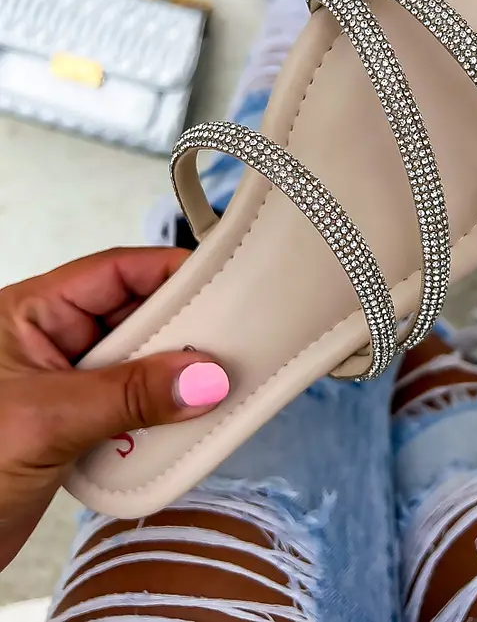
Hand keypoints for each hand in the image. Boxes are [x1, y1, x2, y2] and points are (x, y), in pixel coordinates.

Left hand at [0, 247, 229, 570]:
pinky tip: (183, 423)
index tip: (218, 283)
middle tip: (226, 347)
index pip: (114, 272)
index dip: (168, 271)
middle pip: (134, 317)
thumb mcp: (48, 421)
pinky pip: (132, 405)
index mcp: (31, 314)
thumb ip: (129, 396)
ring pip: (138, 363)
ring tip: (212, 387)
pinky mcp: (76, 425)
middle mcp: (52, 342)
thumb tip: (202, 377)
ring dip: (172, 379)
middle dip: (179, 333)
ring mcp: (66, 384)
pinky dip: (160, 414)